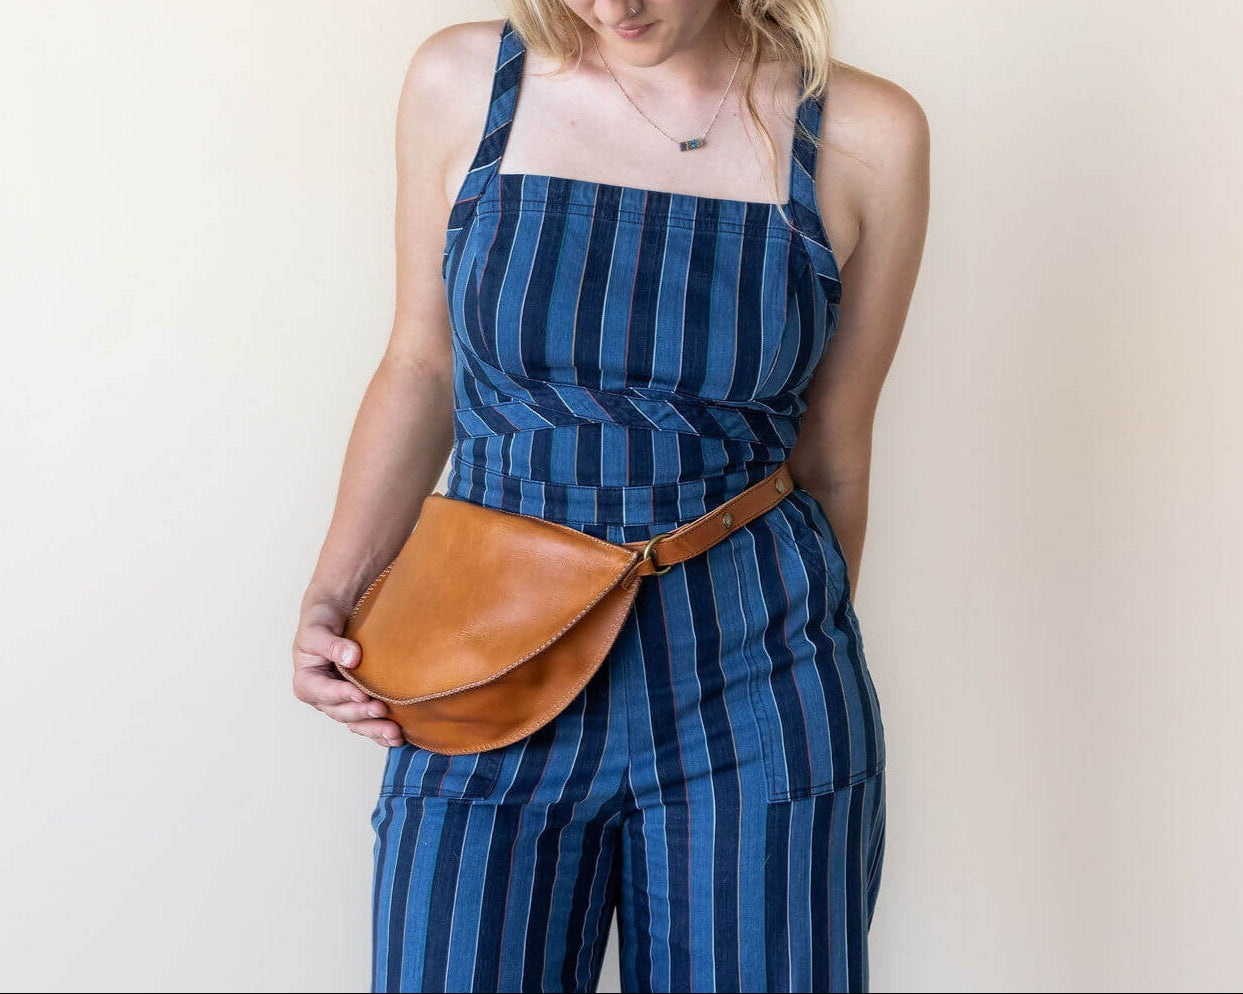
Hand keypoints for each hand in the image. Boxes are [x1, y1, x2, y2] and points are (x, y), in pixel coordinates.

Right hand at [292, 598, 403, 747]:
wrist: (335, 614)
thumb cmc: (322, 620)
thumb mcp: (318, 629)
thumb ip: (331, 644)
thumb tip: (351, 657)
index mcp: (307, 681)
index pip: (322, 692)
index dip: (340, 694)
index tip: (360, 693)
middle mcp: (322, 697)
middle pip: (340, 712)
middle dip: (361, 713)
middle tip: (381, 709)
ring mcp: (341, 702)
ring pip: (356, 722)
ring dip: (374, 729)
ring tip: (394, 733)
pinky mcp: (357, 702)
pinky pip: (367, 722)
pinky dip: (380, 731)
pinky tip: (396, 737)